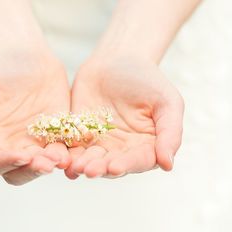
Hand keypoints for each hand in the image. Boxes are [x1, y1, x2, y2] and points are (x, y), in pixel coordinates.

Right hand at [0, 43, 70, 184]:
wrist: (25, 51)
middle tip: (45, 164)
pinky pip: (62, 150)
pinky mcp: (56, 134)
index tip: (20, 156)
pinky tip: (74, 150)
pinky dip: (68, 153)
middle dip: (31, 171)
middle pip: (18, 172)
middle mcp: (10, 145)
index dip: (5, 163)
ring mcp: (34, 142)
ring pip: (41, 166)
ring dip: (50, 166)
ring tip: (60, 159)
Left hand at [65, 56, 183, 178]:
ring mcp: (100, 145)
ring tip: (75, 167)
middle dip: (101, 169)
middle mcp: (123, 150)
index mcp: (147, 146)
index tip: (115, 167)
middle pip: (112, 165)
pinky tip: (61, 159)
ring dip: (82, 166)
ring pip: (91, 161)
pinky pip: (73, 148)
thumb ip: (170, 132)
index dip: (127, 165)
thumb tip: (168, 165)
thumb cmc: (147, 79)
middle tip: (89, 171)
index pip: (138, 161)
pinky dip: (67, 155)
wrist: (116, 60)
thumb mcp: (167, 102)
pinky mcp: (80, 136)